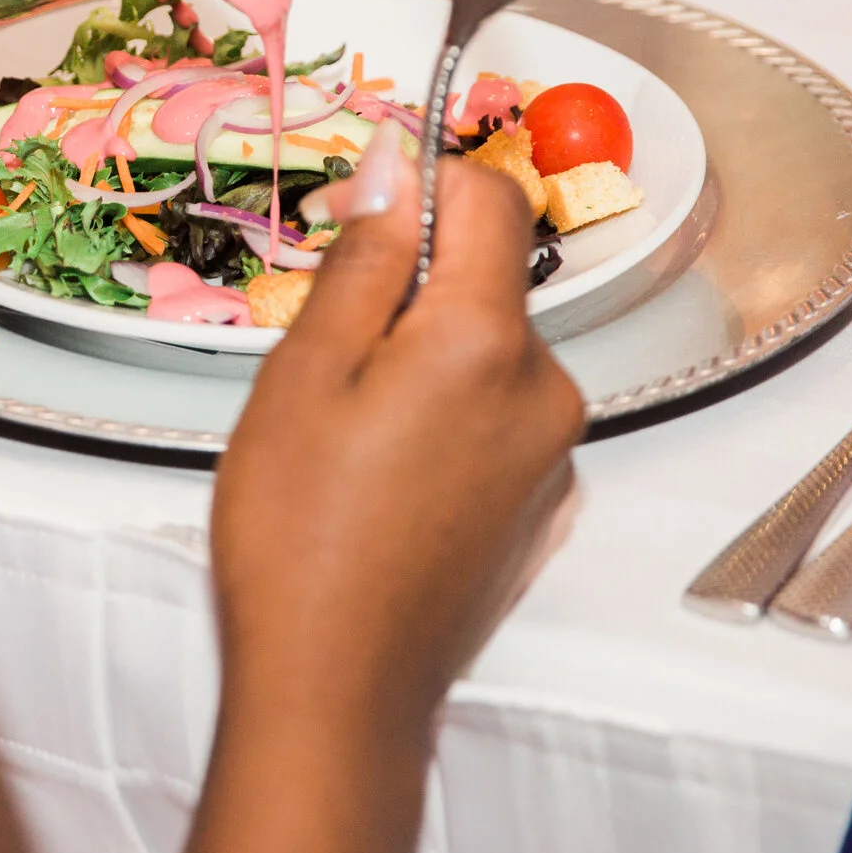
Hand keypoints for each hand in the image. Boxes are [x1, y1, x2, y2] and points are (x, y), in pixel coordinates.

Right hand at [187, 121, 582, 852]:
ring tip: (344, 429)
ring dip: (424, 358)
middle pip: (487, 280)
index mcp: (486, 340)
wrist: (336, 689)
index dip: (423, 182)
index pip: (490, 197)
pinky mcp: (541, 507)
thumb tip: (394, 163)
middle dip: (411, 287)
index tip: (363, 208)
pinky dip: (445, 420)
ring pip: (487, 353)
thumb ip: (364, 256)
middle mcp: (543, 390)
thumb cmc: (300, 538)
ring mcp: (551, 455)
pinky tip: (380, 476)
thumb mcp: (306, 370)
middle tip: (325, 350)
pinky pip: (496, 420)